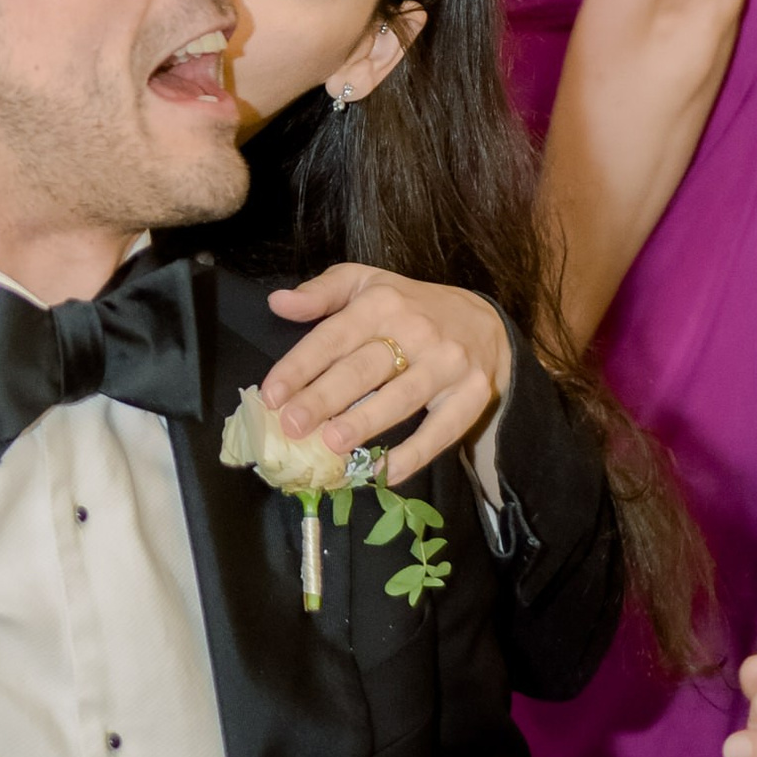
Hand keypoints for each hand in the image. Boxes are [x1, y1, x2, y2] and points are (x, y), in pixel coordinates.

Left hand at [258, 264, 512, 485]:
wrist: (485, 322)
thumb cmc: (411, 307)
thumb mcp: (366, 284)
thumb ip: (321, 293)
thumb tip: (278, 303)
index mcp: (381, 303)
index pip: (333, 336)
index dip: (300, 366)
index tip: (271, 395)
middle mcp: (415, 330)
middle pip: (364, 369)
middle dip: (325, 398)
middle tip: (293, 426)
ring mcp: (447, 364)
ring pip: (401, 397)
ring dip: (365, 422)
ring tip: (332, 445)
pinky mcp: (472, 394)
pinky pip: (442, 429)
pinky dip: (414, 454)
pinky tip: (384, 472)